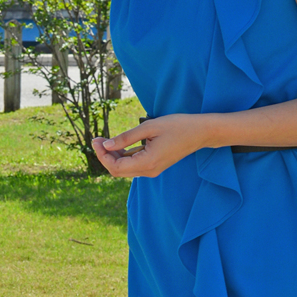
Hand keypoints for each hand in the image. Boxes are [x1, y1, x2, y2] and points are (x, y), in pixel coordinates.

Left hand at [91, 115, 208, 178]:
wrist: (200, 132)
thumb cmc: (177, 126)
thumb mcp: (149, 127)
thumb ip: (126, 137)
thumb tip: (106, 145)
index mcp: (147, 163)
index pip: (116, 167)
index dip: (102, 155)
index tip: (96, 140)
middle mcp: (149, 171)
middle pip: (117, 171)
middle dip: (104, 156)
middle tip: (96, 139)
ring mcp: (152, 170)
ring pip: (124, 169)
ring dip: (112, 156)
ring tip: (103, 140)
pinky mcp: (153, 165)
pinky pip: (133, 164)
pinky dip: (122, 156)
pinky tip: (116, 144)